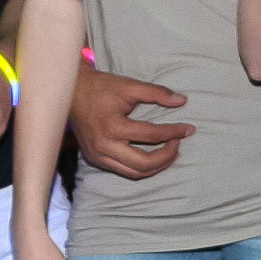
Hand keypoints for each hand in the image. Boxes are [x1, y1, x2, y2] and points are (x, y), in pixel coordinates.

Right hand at [69, 63, 192, 178]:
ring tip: (170, 153)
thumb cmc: (101, 87)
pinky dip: (141, 168)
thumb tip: (182, 101)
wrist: (71, 92)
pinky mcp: (95, 159)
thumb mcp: (130, 86)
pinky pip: (123, 171)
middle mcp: (104, 146)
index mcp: (113, 127)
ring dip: (156, 167)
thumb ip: (157, 93)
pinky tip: (153, 157)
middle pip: (144, 164)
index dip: (174, 132)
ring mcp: (98, 156)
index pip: (151, 135)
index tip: (189, 129)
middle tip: (179, 144)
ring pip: (134, 173)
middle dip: (166, 157)